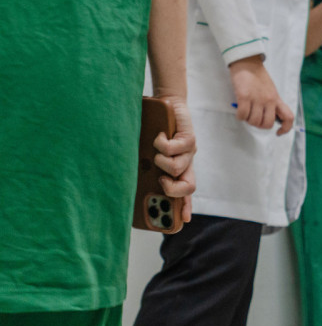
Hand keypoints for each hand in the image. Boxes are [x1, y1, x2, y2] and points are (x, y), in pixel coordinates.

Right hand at [154, 97, 196, 222]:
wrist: (167, 104)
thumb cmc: (154, 130)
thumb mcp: (148, 153)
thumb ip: (144, 168)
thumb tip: (126, 182)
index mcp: (179, 170)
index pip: (185, 194)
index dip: (184, 208)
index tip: (183, 222)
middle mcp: (186, 163)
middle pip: (188, 187)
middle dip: (172, 190)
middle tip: (160, 181)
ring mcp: (190, 152)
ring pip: (177, 168)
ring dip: (161, 161)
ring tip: (156, 152)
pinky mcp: (190, 138)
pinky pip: (174, 148)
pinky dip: (161, 143)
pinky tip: (160, 136)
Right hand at [229, 56, 294, 134]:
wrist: (248, 63)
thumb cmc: (258, 78)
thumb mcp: (271, 91)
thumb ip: (272, 104)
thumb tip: (270, 118)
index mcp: (277, 99)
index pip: (288, 117)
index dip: (286, 129)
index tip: (278, 132)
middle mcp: (269, 100)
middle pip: (267, 124)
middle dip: (259, 125)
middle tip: (254, 118)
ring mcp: (257, 99)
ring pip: (254, 121)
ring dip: (248, 120)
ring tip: (246, 112)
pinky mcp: (244, 97)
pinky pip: (242, 115)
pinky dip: (240, 116)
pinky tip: (239, 111)